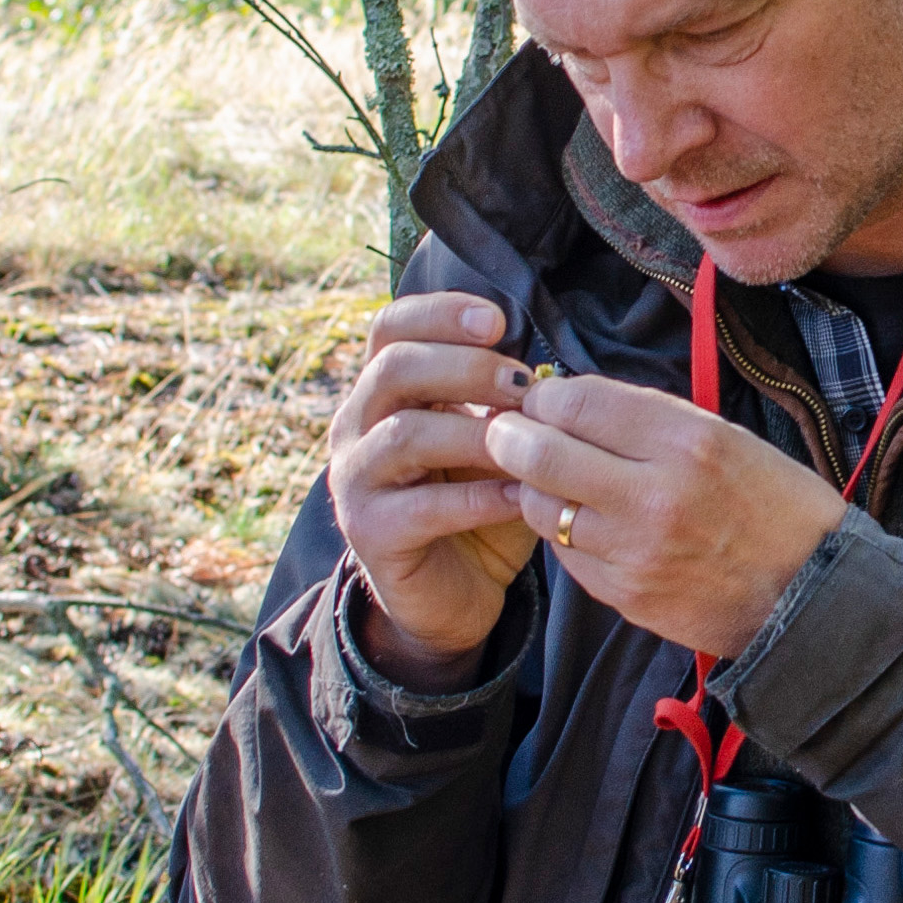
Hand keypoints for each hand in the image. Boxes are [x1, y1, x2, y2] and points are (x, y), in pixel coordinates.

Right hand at [322, 293, 537, 684]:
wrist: (452, 590)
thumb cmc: (476, 500)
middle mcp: (354, 426)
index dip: (440, 313)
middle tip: (522, 384)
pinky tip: (522, 494)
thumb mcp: (490, 439)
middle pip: (393, 368)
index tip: (498, 321)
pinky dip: (480, 496)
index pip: (390, 327)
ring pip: (405, 435)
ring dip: (475, 433)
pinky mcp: (370, 532)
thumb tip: (548, 368)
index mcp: (380, 391)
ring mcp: (355, 480)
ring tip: (528, 442)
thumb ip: (503, 402)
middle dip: (465, 367)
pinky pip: (425, 507)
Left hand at [483, 374, 851, 661]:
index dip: (545, 396)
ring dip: (533, 487)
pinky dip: (563, 533)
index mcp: (688, 442)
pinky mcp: (625, 596)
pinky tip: (583, 522)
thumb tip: (569, 398)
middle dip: (510, 436)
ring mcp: (636, 552)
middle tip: (508, 431)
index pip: (577, 402)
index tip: (543, 398)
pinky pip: (563, 554)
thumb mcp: (725, 438)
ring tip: (550, 479)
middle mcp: (656, 496)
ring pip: (539, 507)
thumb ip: (646, 418)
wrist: (811, 596)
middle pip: (539, 453)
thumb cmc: (773, 505)